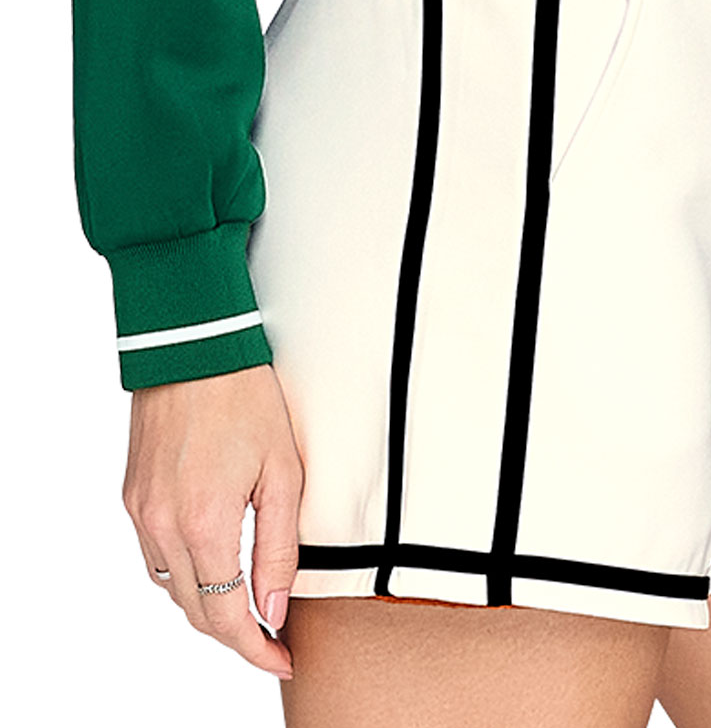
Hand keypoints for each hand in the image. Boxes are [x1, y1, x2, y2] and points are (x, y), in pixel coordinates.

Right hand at [121, 363, 303, 680]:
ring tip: (246, 604)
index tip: (282, 657)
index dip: (255, 647)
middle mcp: (163, 525)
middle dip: (234, 633)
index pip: (226, 615)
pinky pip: (154, 555)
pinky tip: (211, 564)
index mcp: (204, 524)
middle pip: (196, 610)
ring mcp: (141, 511)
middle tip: (271, 638)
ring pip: (171, 587)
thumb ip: (279, 548)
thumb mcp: (283, 473)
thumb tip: (275, 608)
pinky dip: (183, 572)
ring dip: (206, 604)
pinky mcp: (132, 495)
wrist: (195, 348)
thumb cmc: (247, 399)